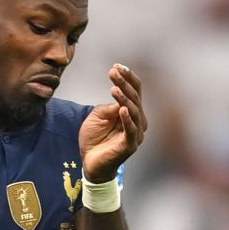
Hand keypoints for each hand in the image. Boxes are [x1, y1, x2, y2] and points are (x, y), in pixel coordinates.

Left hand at [79, 63, 145, 181]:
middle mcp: (138, 121)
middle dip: (124, 84)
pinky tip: (121, 109)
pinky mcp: (130, 146)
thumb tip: (118, 97)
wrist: (90, 163)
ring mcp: (135, 134)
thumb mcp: (98, 116)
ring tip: (114, 89)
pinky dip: (127, 120)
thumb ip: (109, 106)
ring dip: (125, 99)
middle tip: (113, 72)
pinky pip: (131, 131)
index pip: (134, 91)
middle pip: (135, 98)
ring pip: (134, 112)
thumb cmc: (95, 139)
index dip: (127, 78)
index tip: (116, 66)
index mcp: (131, 112)